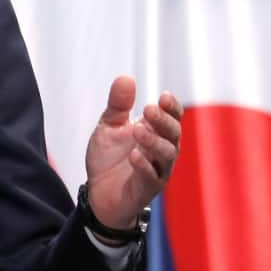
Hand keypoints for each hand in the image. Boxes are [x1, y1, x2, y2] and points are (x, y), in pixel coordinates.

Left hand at [84, 76, 182, 231]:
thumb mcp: (109, 127)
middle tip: (148, 109)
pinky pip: (152, 177)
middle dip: (162, 121)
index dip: (172, 107)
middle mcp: (161, 150)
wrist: (97, 192)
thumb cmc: (109, 158)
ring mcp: (157, 170)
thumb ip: (118, 105)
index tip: (164, 96)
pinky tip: (134, 156)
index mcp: (156, 133)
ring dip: (154, 141)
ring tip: (137, 130)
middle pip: (173, 134)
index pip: (172, 117)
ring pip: (167, 155)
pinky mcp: (147, 188)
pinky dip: (145, 165)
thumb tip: (126, 78)